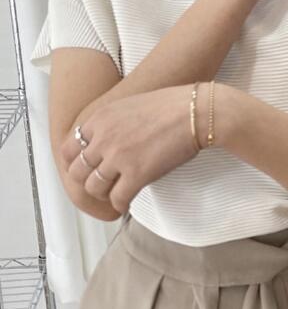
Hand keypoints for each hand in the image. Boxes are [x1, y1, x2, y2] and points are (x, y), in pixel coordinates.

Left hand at [61, 84, 203, 213]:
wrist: (197, 111)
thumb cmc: (172, 105)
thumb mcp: (131, 103)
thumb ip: (111, 122)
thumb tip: (105, 141)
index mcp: (100, 118)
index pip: (70, 149)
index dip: (77, 162)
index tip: (87, 169)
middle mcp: (103, 138)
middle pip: (78, 172)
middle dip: (88, 180)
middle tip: (102, 184)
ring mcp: (118, 157)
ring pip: (94, 188)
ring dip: (104, 194)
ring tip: (115, 193)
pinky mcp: (137, 175)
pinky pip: (117, 200)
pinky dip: (120, 205)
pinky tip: (127, 202)